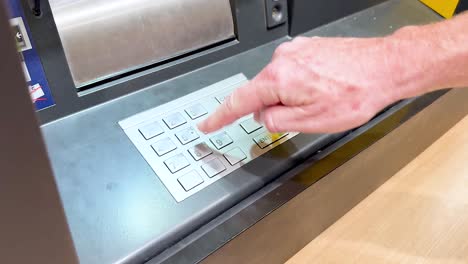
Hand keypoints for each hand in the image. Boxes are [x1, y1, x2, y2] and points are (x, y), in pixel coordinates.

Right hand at [198, 36, 400, 133]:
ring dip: (290, 97)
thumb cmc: (356, 92)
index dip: (220, 116)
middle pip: (262, 92)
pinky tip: (323, 90)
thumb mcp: (311, 121)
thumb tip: (262, 118)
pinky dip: (300, 85)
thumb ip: (277, 121)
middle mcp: (283, 59)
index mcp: (279, 78)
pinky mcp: (308, 48)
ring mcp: (296, 50)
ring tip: (321, 102)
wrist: (386, 67)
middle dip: (272, 108)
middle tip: (301, 117)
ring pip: (279, 82)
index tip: (208, 124)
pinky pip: (292, 71)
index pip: (239, 101)